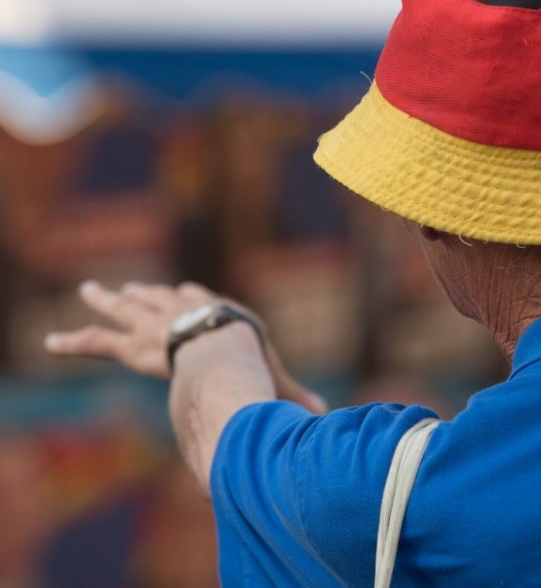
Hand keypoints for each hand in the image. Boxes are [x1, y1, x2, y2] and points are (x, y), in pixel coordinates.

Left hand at [46, 280, 325, 413]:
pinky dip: (75, 344)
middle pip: (162, 297)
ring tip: (92, 291)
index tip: (185, 289)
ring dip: (107, 302)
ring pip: (127, 310)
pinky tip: (51, 344)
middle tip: (129, 286)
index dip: (192, 296)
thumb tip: (324, 419)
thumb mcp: (275, 379)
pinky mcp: (133, 345)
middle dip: (146, 292)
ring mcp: (157, 325)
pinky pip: (98, 343)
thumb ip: (293, 398)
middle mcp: (185, 311)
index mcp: (219, 314)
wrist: (223, 352)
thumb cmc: (254, 362)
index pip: (202, 299)